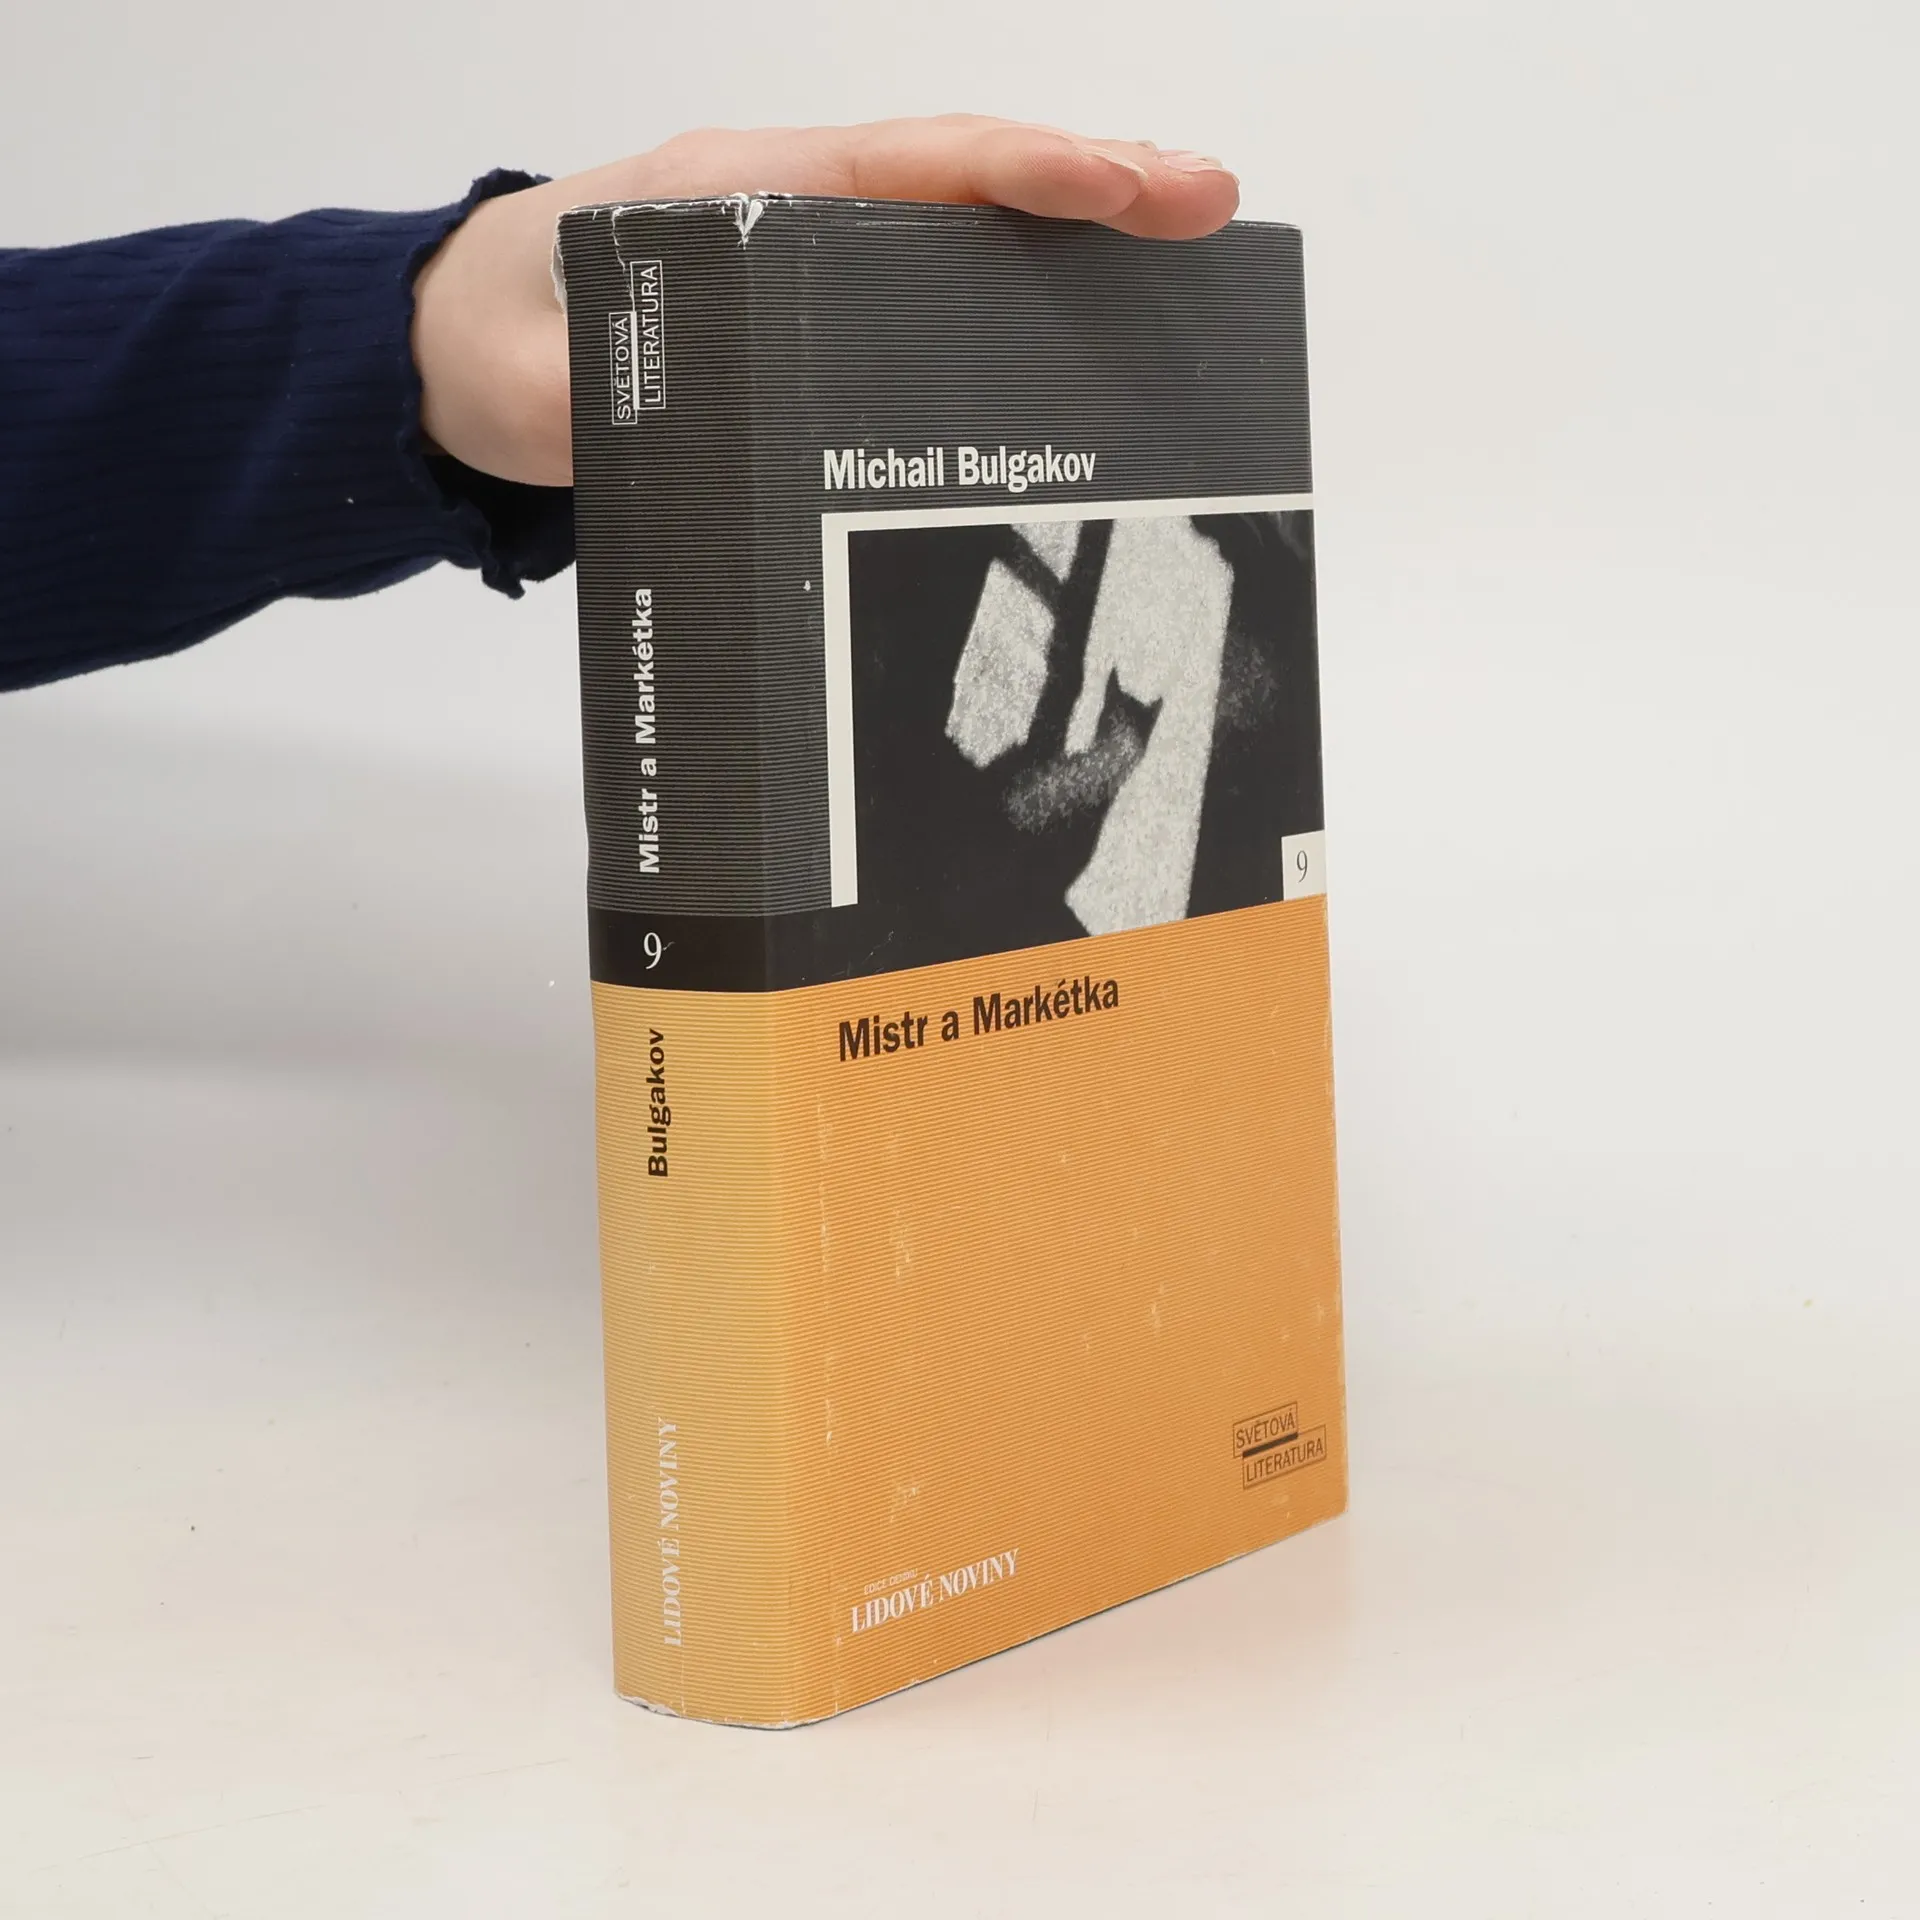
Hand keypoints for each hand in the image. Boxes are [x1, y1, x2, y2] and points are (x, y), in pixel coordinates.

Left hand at [411, 115, 1238, 487]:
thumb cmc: (499, 345)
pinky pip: (924, 276)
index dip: (1015, 171)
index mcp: (729, 194)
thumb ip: (622, 408)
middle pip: (956, 177)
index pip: (897, 166)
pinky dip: (1010, 278)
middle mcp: (785, 202)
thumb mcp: (545, 386)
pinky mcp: (807, 299)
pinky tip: (1077, 318)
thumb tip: (725, 444)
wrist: (452, 346)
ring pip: (955, 222)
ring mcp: (803, 245)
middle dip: (1086, 184)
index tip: (1118, 184)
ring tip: (1179, 250)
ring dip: (1067, 232)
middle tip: (1206, 201)